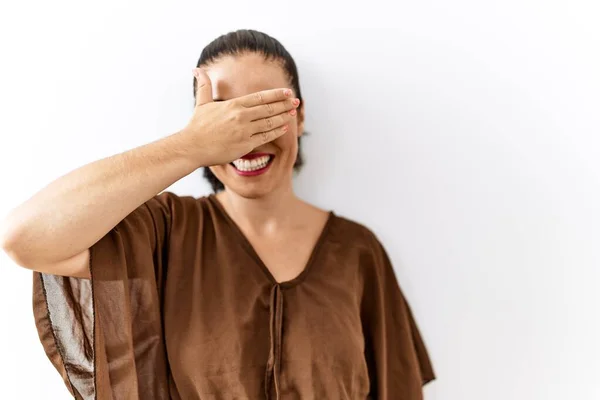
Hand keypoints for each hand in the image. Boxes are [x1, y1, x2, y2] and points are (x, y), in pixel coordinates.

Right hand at [181, 68, 299, 165]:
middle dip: (284, 104)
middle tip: (296, 101)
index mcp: (234, 105)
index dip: (276, 94)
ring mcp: (244, 131)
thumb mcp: (202, 102)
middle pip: (268, 108)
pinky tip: (284, 127)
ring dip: (283, 117)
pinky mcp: (245, 145)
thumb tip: (197, 69)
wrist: (192, 147)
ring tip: (292, 112)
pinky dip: (276, 132)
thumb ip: (204, 85)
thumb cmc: (197, 126)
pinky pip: (265, 137)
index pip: (260, 97)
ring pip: (269, 123)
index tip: (287, 92)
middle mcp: (241, 116)